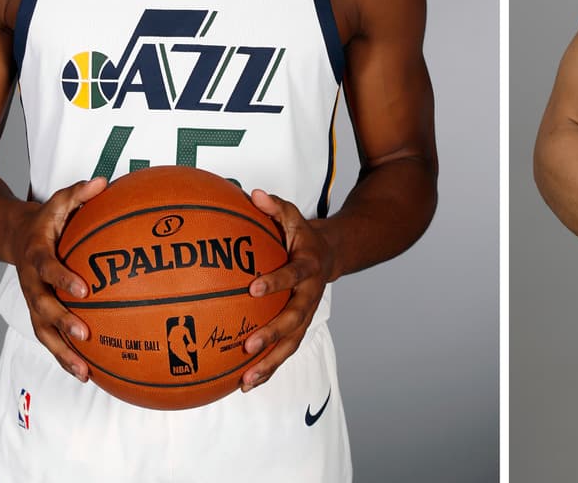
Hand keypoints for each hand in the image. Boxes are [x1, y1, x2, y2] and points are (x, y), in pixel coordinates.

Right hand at [8, 177, 107, 381]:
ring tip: (85, 373)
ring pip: (44, 332)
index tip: (84, 289)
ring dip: (63, 353)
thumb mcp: (58, 201)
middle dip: (63, 323)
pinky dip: (66, 356)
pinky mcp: (39, 314)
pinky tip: (88, 373)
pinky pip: (51, 338)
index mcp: (37, 255)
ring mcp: (34, 301)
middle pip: (43, 308)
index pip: (49, 268)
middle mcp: (32, 283)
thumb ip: (78, 193)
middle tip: (85, 335)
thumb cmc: (45, 219)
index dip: (63, 278)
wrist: (11, 236)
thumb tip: (103, 181)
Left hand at [240, 189, 336, 391]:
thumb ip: (275, 207)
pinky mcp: (299, 327)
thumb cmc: (302, 236)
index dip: (276, 281)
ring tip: (247, 379)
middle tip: (249, 345)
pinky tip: (246, 383)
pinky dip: (269, 367)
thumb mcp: (293, 217)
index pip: (293, 275)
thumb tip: (254, 194)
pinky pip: (285, 350)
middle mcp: (310, 294)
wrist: (331, 255)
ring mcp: (306, 314)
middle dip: (273, 334)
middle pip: (295, 318)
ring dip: (271, 362)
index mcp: (308, 266)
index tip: (253, 288)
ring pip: (291, 343)